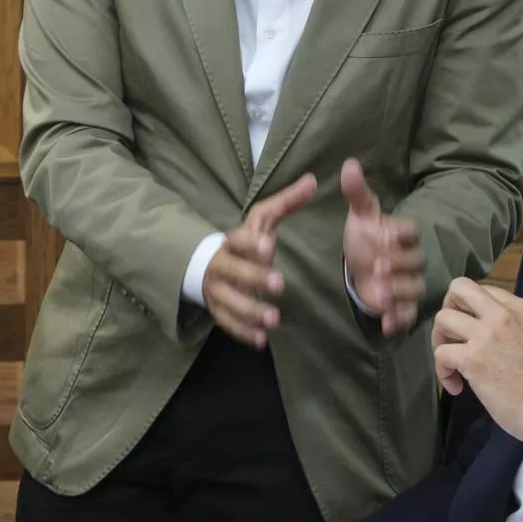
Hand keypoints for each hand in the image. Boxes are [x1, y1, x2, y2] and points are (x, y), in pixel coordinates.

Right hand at [202, 175, 317, 347]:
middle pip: (232, 272)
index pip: (237, 240)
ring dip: (250, 311)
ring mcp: (216, 290)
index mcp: (232, 241)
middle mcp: (220, 265)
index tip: (269, 246)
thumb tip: (313, 181)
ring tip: (274, 320)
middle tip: (279, 285)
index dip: (250, 244)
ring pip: (229, 301)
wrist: (209, 265)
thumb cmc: (246, 242)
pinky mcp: (218, 310)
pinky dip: (242, 332)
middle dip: (254, 278)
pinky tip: (261, 340)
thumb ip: (287, 203)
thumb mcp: (264, 220)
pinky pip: (227, 323)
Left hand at [342, 159, 425, 335]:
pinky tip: (385, 323)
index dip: (399, 234)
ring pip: (415, 290)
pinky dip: (398, 320)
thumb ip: (357, 192)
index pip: (411, 232)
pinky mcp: (401, 305)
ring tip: (380, 294)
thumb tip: (349, 163)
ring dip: (399, 293)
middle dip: (398, 266)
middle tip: (377, 267)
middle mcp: (412, 258)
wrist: (361, 265)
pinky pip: (408, 315)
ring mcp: (408, 283)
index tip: (384, 235)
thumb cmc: (364, 237)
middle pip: (416, 263)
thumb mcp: (360, 215)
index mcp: (403, 234)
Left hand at [430, 278, 522, 452]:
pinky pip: (441, 354)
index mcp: (521, 309)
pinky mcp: (473, 360)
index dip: (471, 308)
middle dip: (449, 308)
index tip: (473, 331)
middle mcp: (501, 315)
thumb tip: (519, 337)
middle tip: (452, 334)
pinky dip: (442, 371)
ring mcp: (485, 336)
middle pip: (459, 288)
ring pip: (442, 318)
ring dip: (440, 341)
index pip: (484, 290)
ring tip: (451, 363)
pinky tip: (456, 386)